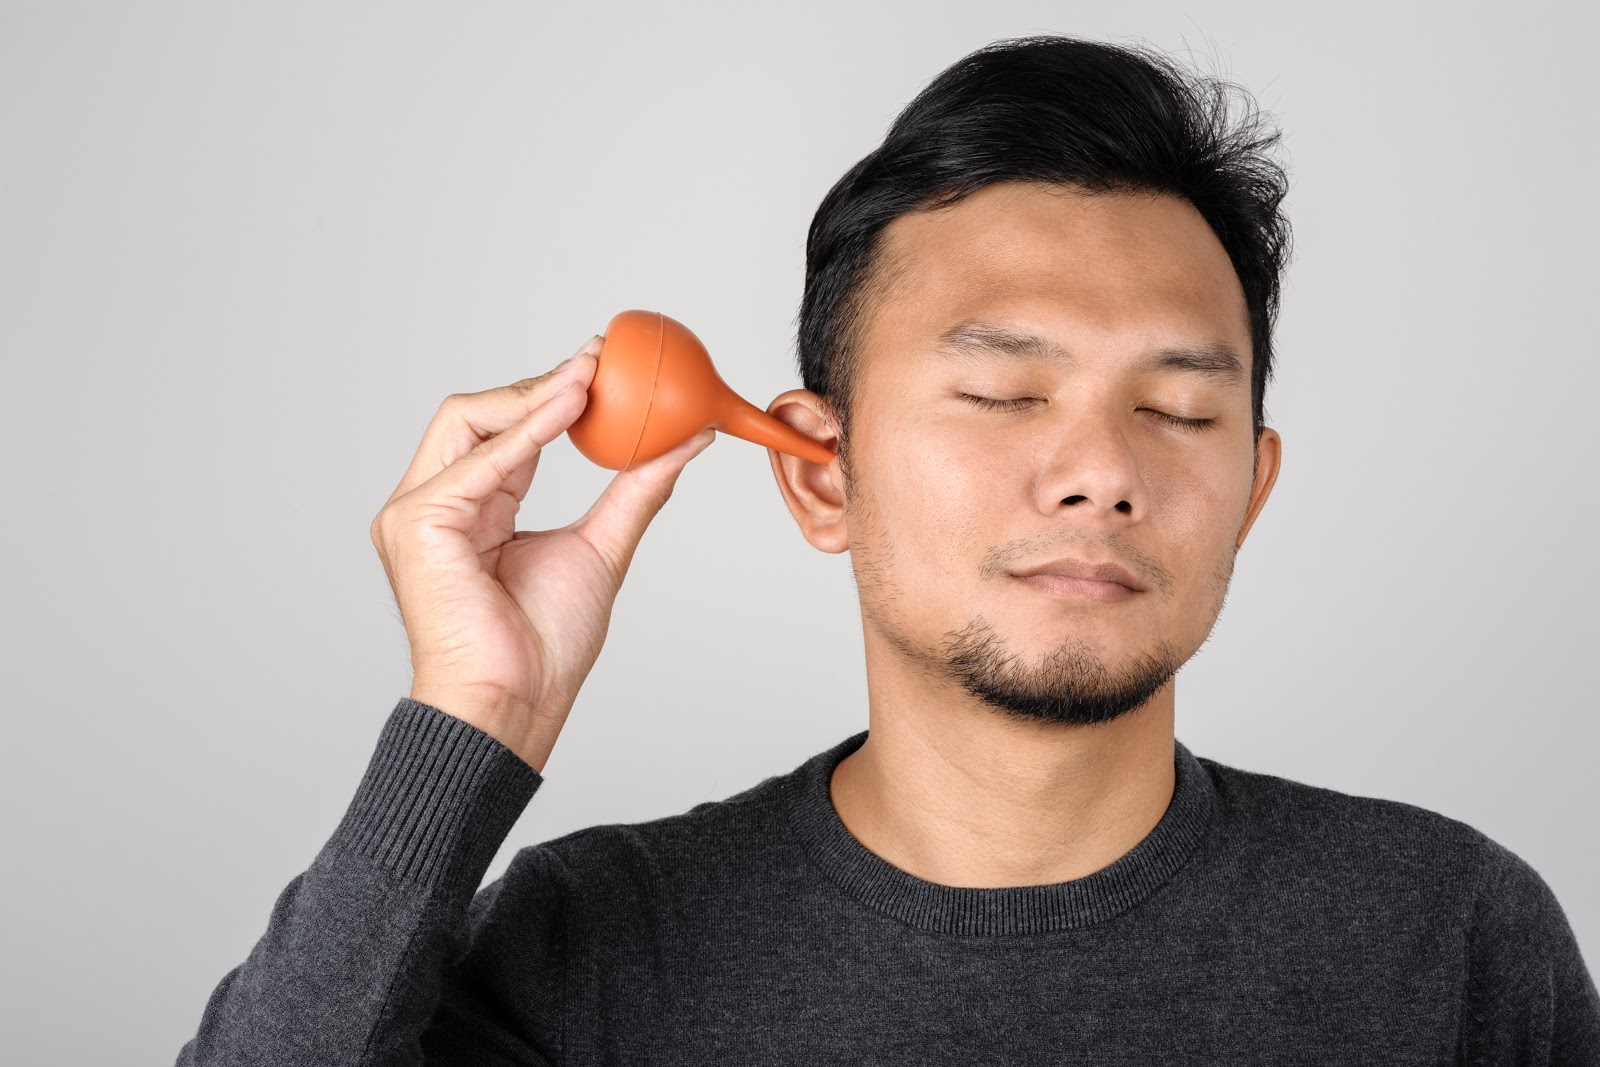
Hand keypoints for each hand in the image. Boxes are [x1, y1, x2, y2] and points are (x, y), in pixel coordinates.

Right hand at [369, 335, 716, 770]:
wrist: (516, 704)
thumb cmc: (544, 649)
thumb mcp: (602, 548)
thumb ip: (635, 490)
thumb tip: (685, 439)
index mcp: (468, 510)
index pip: (505, 433)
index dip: (553, 396)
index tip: (607, 366)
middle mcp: (433, 505)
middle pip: (476, 414)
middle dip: (539, 381)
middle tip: (601, 357)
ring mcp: (417, 513)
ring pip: (469, 420)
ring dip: (535, 394)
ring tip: (593, 375)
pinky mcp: (418, 523)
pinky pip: (480, 459)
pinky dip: (528, 428)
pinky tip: (572, 406)